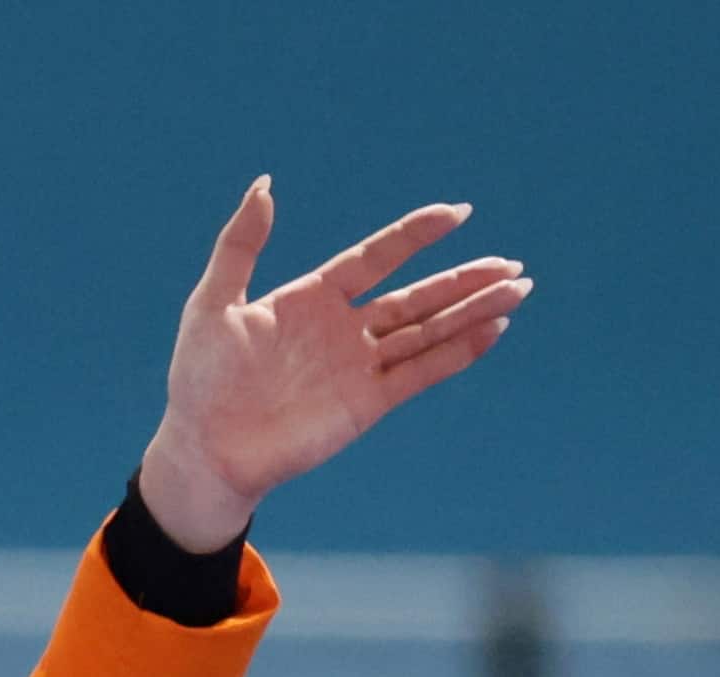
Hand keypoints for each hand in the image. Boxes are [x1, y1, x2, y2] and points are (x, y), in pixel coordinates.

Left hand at [139, 176, 532, 551]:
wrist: (204, 448)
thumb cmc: (201, 378)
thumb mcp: (213, 302)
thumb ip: (241, 244)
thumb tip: (264, 184)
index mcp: (310, 298)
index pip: (375, 258)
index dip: (414, 235)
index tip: (456, 212)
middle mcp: (342, 329)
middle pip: (417, 297)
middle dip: (464, 280)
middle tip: (511, 263)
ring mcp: (357, 366)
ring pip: (428, 331)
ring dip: (473, 311)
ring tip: (518, 289)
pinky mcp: (366, 404)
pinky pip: (420, 372)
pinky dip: (456, 353)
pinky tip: (491, 331)